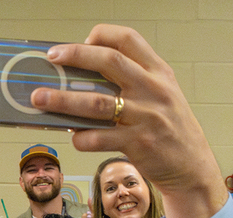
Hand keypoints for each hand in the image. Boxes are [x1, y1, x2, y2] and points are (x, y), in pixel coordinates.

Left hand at [32, 25, 227, 217]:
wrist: (192, 166)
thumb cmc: (171, 129)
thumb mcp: (163, 95)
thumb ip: (134, 81)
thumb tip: (86, 77)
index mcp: (159, 73)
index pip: (129, 40)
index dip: (102, 35)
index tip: (81, 40)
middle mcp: (153, 90)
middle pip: (109, 61)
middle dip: (76, 56)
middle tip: (52, 58)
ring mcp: (145, 116)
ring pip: (96, 102)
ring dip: (63, 99)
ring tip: (40, 98)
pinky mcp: (137, 143)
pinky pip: (99, 138)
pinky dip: (81, 137)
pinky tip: (73, 136)